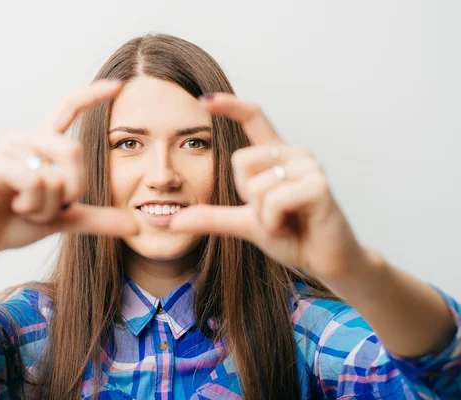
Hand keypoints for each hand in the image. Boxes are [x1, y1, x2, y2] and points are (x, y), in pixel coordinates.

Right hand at [0, 80, 138, 256]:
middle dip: (74, 189)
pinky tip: (15, 208)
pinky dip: (34, 206)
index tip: (118, 84)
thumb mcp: (64, 220)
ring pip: (56, 172)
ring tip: (28, 209)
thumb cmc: (16, 223)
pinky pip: (35, 182)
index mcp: (43, 144)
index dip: (93, 95)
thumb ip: (97, 219)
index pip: (68, 108)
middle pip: (75, 150)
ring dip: (49, 205)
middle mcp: (27, 138)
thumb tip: (134, 225)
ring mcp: (9, 148)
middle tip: (54, 208)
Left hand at [170, 93, 364, 281]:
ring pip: (256, 186)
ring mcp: (309, 167)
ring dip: (263, 216)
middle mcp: (294, 154)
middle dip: (247, 197)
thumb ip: (213, 218)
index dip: (230, 106)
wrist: (324, 262)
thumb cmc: (292, 237)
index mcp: (277, 157)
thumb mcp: (246, 224)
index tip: (205, 99)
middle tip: (273, 214)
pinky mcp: (318, 185)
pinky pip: (273, 201)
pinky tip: (293, 227)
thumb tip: (173, 221)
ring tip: (286, 221)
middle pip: (241, 162)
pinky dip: (274, 222)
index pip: (254, 119)